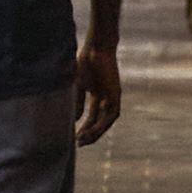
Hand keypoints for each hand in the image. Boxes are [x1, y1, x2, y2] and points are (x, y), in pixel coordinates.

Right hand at [73, 35, 123, 150]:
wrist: (96, 49)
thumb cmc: (85, 62)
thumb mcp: (79, 86)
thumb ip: (78, 102)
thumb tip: (75, 120)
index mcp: (96, 93)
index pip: (91, 116)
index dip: (84, 127)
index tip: (75, 137)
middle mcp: (106, 97)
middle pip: (98, 121)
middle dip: (90, 133)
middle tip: (79, 143)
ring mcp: (112, 96)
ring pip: (106, 121)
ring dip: (96, 132)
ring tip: (84, 139)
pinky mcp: (116, 94)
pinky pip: (111, 114)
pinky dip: (103, 123)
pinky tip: (92, 130)